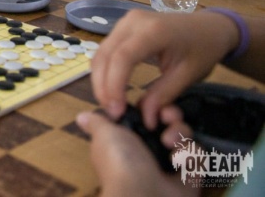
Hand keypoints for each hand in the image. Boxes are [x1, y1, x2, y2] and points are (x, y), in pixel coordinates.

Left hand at [76, 110, 193, 196]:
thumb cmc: (121, 163)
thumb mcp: (104, 136)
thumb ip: (98, 122)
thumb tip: (83, 116)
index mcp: (128, 140)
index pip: (144, 116)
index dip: (150, 106)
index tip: (150, 104)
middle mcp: (149, 150)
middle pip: (168, 121)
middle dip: (171, 114)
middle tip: (167, 117)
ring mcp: (171, 162)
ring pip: (184, 135)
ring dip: (180, 133)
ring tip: (170, 143)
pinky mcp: (190, 175)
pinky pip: (197, 155)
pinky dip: (190, 155)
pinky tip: (180, 160)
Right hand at [90, 9, 237, 128]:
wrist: (209, 27)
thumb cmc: (203, 49)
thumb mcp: (188, 75)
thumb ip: (164, 95)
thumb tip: (145, 120)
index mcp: (154, 31)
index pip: (122, 57)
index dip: (114, 85)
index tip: (116, 111)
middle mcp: (133, 21)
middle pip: (105, 54)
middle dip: (102, 86)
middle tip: (111, 111)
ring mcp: (125, 21)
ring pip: (101, 52)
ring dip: (100, 79)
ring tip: (109, 103)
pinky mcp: (122, 26)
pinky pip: (106, 49)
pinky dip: (104, 70)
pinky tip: (110, 88)